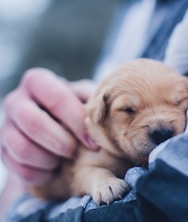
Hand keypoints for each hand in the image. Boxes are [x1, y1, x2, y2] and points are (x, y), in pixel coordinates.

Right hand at [0, 68, 98, 184]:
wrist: (54, 125)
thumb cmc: (75, 109)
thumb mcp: (85, 98)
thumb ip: (93, 100)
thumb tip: (110, 109)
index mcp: (38, 82)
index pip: (57, 98)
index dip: (77, 122)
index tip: (94, 143)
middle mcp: (16, 100)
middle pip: (33, 122)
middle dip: (60, 142)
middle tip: (75, 152)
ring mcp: (6, 125)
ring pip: (21, 147)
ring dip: (48, 159)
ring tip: (64, 160)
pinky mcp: (3, 149)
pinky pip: (16, 166)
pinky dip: (39, 173)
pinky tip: (53, 170)